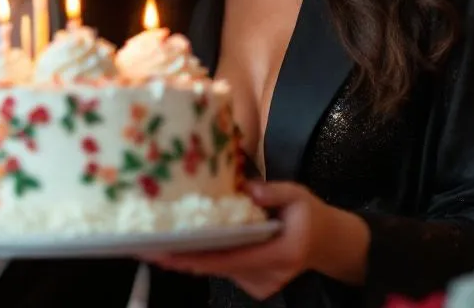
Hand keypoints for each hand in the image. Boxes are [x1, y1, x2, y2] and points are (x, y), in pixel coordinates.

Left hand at [143, 182, 369, 299]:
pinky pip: (223, 269)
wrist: (329, 243)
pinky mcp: (252, 285)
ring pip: (216, 269)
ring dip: (189, 257)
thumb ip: (275, 191)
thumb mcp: (299, 196)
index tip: (164, 252)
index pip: (227, 260)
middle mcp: (265, 277)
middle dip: (180, 257)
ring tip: (155, 239)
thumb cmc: (311, 216)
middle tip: (144, 244)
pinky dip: (204, 257)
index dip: (193, 258)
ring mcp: (258, 285)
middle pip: (214, 268)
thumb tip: (248, 188)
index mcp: (278, 255)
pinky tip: (184, 243)